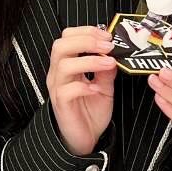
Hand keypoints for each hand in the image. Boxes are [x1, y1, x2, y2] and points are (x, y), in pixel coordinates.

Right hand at [45, 26, 117, 156]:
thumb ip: (106, 71)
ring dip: (89, 60)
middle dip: (86, 40)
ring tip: (108, 64)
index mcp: (66, 65)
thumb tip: (113, 54)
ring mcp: (57, 88)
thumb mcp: (104, 87)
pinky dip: (84, 86)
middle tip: (107, 46)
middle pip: (60, 45)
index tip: (107, 35)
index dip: (86, 31)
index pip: (67, 37)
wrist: (84, 139)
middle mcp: (58, 74)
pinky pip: (67, 90)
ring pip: (63, 65)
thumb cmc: (90, 112)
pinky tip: (97, 89)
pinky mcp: (61, 104)